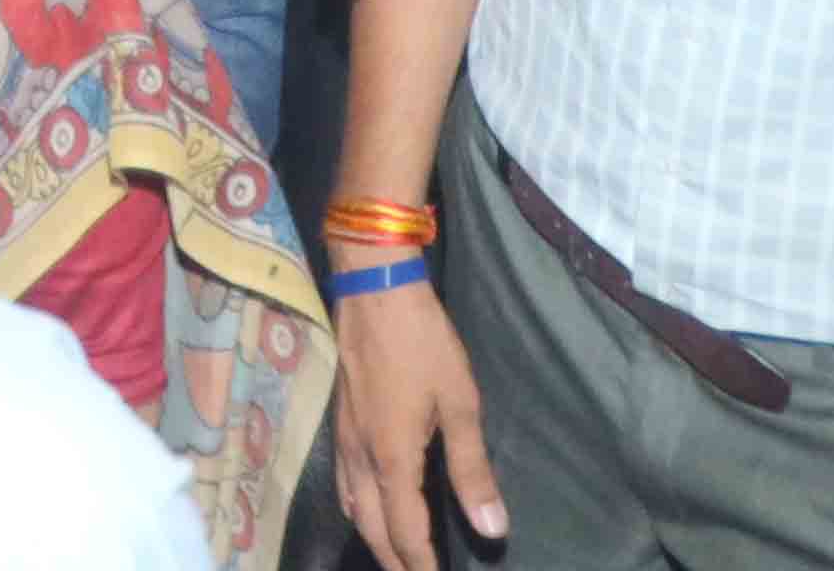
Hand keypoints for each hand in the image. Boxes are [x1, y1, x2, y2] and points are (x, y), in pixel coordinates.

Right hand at [325, 263, 502, 570]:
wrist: (373, 290)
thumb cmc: (422, 344)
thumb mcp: (459, 403)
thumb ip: (473, 470)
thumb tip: (493, 529)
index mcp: (392, 461)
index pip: (406, 533)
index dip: (421, 566)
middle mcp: (360, 459)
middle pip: (372, 530)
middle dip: (395, 561)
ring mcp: (344, 441)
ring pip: (352, 509)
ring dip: (375, 539)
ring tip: (397, 553)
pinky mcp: (340, 422)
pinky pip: (345, 486)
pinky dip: (359, 510)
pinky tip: (370, 505)